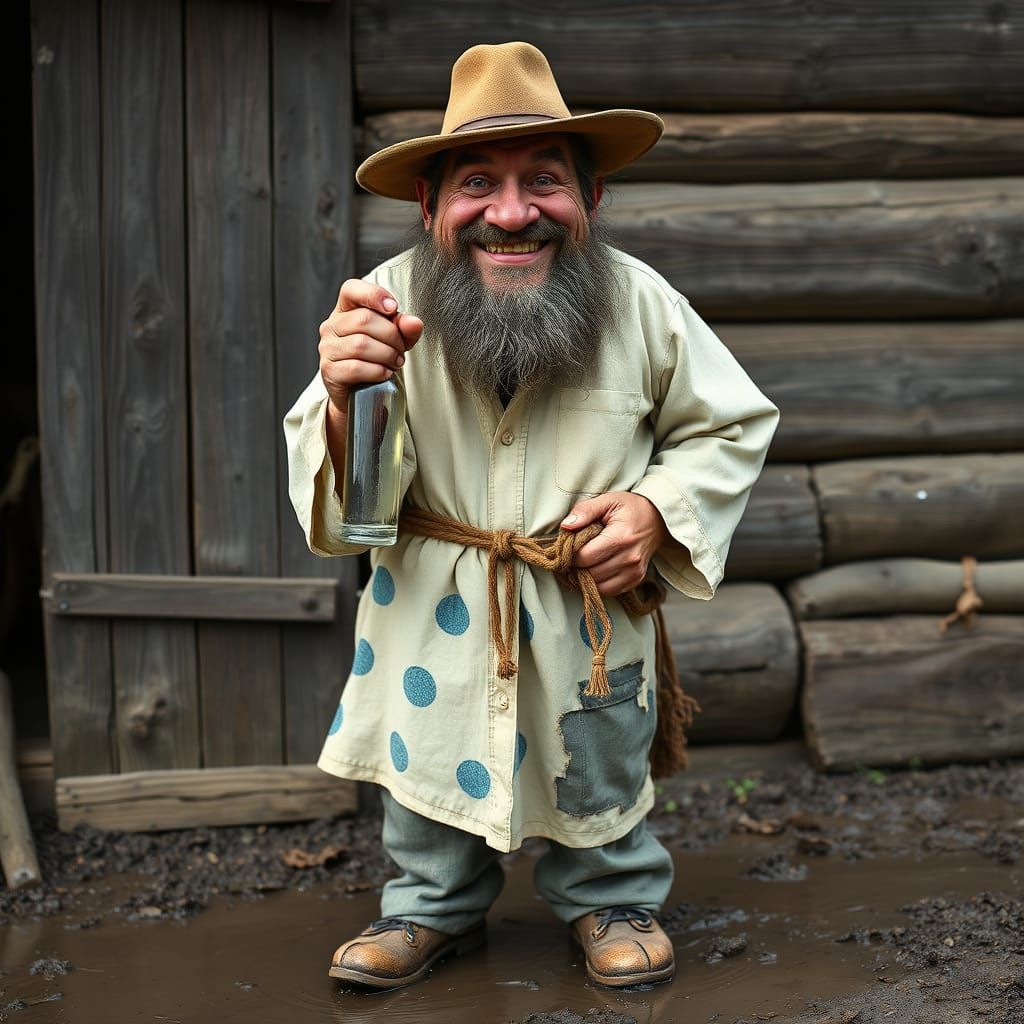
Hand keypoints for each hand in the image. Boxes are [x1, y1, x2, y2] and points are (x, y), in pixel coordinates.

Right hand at [319, 279, 423, 415]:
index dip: (374, 294)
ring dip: (387, 354)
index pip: (351, 289)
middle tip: (401, 349)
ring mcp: (328, 349)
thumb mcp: (394, 339)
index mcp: (345, 310)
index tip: (393, 309)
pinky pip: (356, 367)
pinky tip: (385, 373)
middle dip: (391, 336)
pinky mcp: (330, 371)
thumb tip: (414, 323)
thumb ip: (405, 328)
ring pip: (361, 344)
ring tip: (395, 362)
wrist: (359, 393)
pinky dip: (378, 371)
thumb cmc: (375, 359)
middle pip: (364, 319)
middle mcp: (332, 326)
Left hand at [560, 492, 668, 596]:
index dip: (569, 555)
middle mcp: (630, 559)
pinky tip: (593, 571)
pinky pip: (609, 592)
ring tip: (580, 565)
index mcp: (621, 538)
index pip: (585, 557)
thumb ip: (585, 511)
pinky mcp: (636, 580)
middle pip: (590, 575)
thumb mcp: (608, 501)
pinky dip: (597, 585)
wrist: (658, 518)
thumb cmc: (630, 508)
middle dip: (575, 569)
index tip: (565, 548)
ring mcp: (635, 572)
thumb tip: (565, 526)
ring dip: (584, 580)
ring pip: (598, 588)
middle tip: (569, 558)